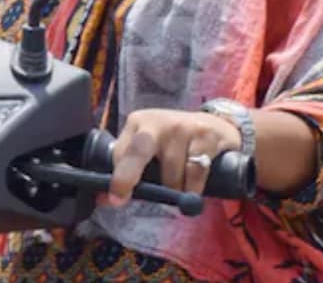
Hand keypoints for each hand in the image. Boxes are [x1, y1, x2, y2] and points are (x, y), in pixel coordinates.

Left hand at [104, 108, 240, 206]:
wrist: (217, 125)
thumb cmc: (176, 143)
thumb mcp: (152, 149)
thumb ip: (132, 170)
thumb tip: (105, 200)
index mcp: (138, 124)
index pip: (121, 153)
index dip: (118, 178)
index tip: (116, 198)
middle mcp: (157, 122)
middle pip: (137, 151)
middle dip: (127, 175)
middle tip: (120, 198)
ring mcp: (182, 127)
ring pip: (171, 173)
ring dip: (174, 190)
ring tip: (179, 187)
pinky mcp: (205, 135)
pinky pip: (195, 173)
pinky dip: (193, 188)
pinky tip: (194, 187)